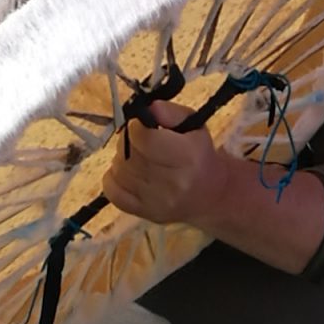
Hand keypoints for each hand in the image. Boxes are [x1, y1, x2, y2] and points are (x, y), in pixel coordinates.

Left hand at [102, 99, 229, 226]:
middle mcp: (172, 183)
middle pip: (129, 154)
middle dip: (128, 140)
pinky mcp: (144, 213)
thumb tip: (148, 109)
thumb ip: (170, 112)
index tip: (143, 125)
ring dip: (122, 158)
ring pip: (119, 170)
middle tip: (139, 139)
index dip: (137, 126)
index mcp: (187, 157)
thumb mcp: (193, 125)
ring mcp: (156, 202)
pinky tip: (127, 171)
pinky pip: (112, 191)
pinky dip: (113, 177)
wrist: (211, 194)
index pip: (144, 139)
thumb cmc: (199, 154)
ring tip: (136, 155)